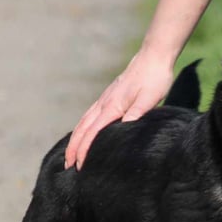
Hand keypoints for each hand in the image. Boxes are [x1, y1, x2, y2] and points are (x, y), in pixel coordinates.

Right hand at [65, 49, 174, 169]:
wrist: (153, 56)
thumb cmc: (155, 78)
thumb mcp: (149, 98)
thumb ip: (136, 114)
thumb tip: (123, 130)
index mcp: (112, 106)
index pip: (92, 132)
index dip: (83, 150)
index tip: (77, 165)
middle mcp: (104, 103)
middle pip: (82, 128)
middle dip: (73, 147)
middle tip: (67, 166)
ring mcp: (105, 99)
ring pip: (83, 121)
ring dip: (75, 139)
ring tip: (70, 154)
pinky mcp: (109, 96)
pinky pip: (89, 115)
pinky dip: (82, 127)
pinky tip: (82, 133)